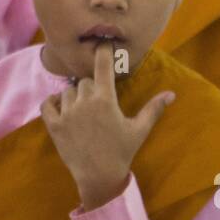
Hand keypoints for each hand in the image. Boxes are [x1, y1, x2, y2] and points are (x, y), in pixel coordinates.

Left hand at [40, 43, 174, 210]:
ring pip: (67, 91)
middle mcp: (84, 102)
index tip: (103, 42)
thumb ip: (153, 109)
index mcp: (105, 100)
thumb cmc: (121, 152)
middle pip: (85, 81)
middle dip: (92, 88)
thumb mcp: (139, 130)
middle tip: (99, 105)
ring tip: (83, 112)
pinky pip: (47, 104)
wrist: (99, 177)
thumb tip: (172, 94)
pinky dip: (52, 103)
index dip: (103, 52)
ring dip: (74, 97)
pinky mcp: (54, 125)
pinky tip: (61, 108)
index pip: (103, 66)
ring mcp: (67, 114)